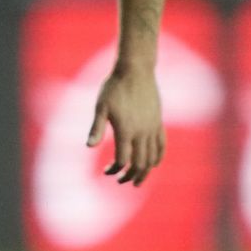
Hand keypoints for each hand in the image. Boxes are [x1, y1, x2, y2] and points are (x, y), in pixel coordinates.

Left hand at [87, 62, 164, 186]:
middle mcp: (141, 132)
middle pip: (139, 164)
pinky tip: (153, 164)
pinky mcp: (158, 123)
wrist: (135, 70)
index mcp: (125, 130)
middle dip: (130, 176)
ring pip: (152, 158)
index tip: (106, 171)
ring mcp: (152, 128)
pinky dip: (157, 158)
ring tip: (137, 180)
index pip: (123, 160)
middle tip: (121, 181)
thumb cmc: (114, 87)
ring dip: (145, 172)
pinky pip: (161, 146)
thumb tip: (89, 147)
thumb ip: (96, 128)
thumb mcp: (101, 107)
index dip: (114, 170)